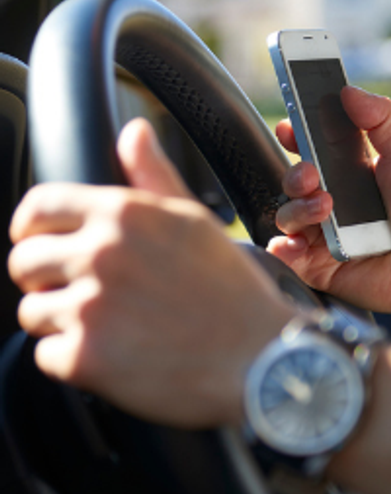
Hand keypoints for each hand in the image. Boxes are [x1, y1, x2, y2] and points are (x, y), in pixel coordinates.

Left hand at [9, 119, 294, 427]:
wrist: (264, 361)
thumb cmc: (235, 294)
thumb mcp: (197, 223)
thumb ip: (154, 177)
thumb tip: (134, 132)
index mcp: (124, 215)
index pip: (38, 207)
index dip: (34, 228)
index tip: (41, 243)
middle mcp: (101, 255)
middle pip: (24, 262)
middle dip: (46, 279)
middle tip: (86, 295)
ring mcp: (90, 307)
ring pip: (31, 310)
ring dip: (61, 323)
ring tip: (109, 327)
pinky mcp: (85, 357)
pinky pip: (46, 355)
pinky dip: (74, 362)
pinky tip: (116, 355)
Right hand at [271, 85, 390, 324]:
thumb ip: (381, 119)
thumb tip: (349, 89)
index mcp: (354, 172)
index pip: (313, 148)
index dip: (296, 135)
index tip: (291, 127)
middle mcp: (336, 202)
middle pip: (293, 179)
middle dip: (295, 172)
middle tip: (311, 173)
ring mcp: (326, 234)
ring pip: (286, 214)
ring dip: (297, 207)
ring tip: (327, 208)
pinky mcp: (320, 266)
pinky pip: (285, 254)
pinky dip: (283, 247)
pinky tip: (298, 242)